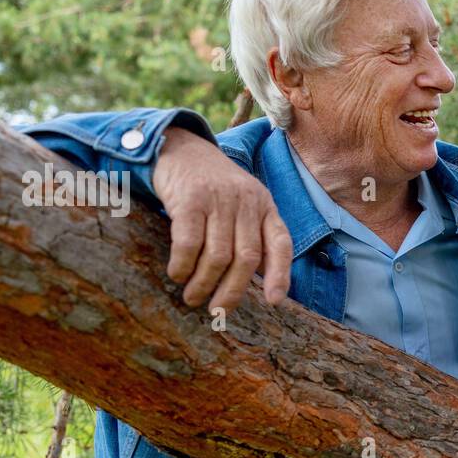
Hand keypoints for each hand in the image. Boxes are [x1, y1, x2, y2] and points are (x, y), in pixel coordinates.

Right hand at [152, 126, 293, 312]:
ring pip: (218, 255)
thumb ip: (254, 235)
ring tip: (192, 297)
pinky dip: (183, 265)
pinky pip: (189, 242)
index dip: (280, 275)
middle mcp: (246, 202)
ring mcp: (219, 199)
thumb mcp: (243, 204)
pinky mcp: (190, 198)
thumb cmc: (213, 187)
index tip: (273, 302)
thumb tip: (262, 285)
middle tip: (216, 310)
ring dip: (204, 283)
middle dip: (232, 291)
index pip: (281, 243)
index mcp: (265, 205)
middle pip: (247, 258)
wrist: (180, 147)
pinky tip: (177, 274)